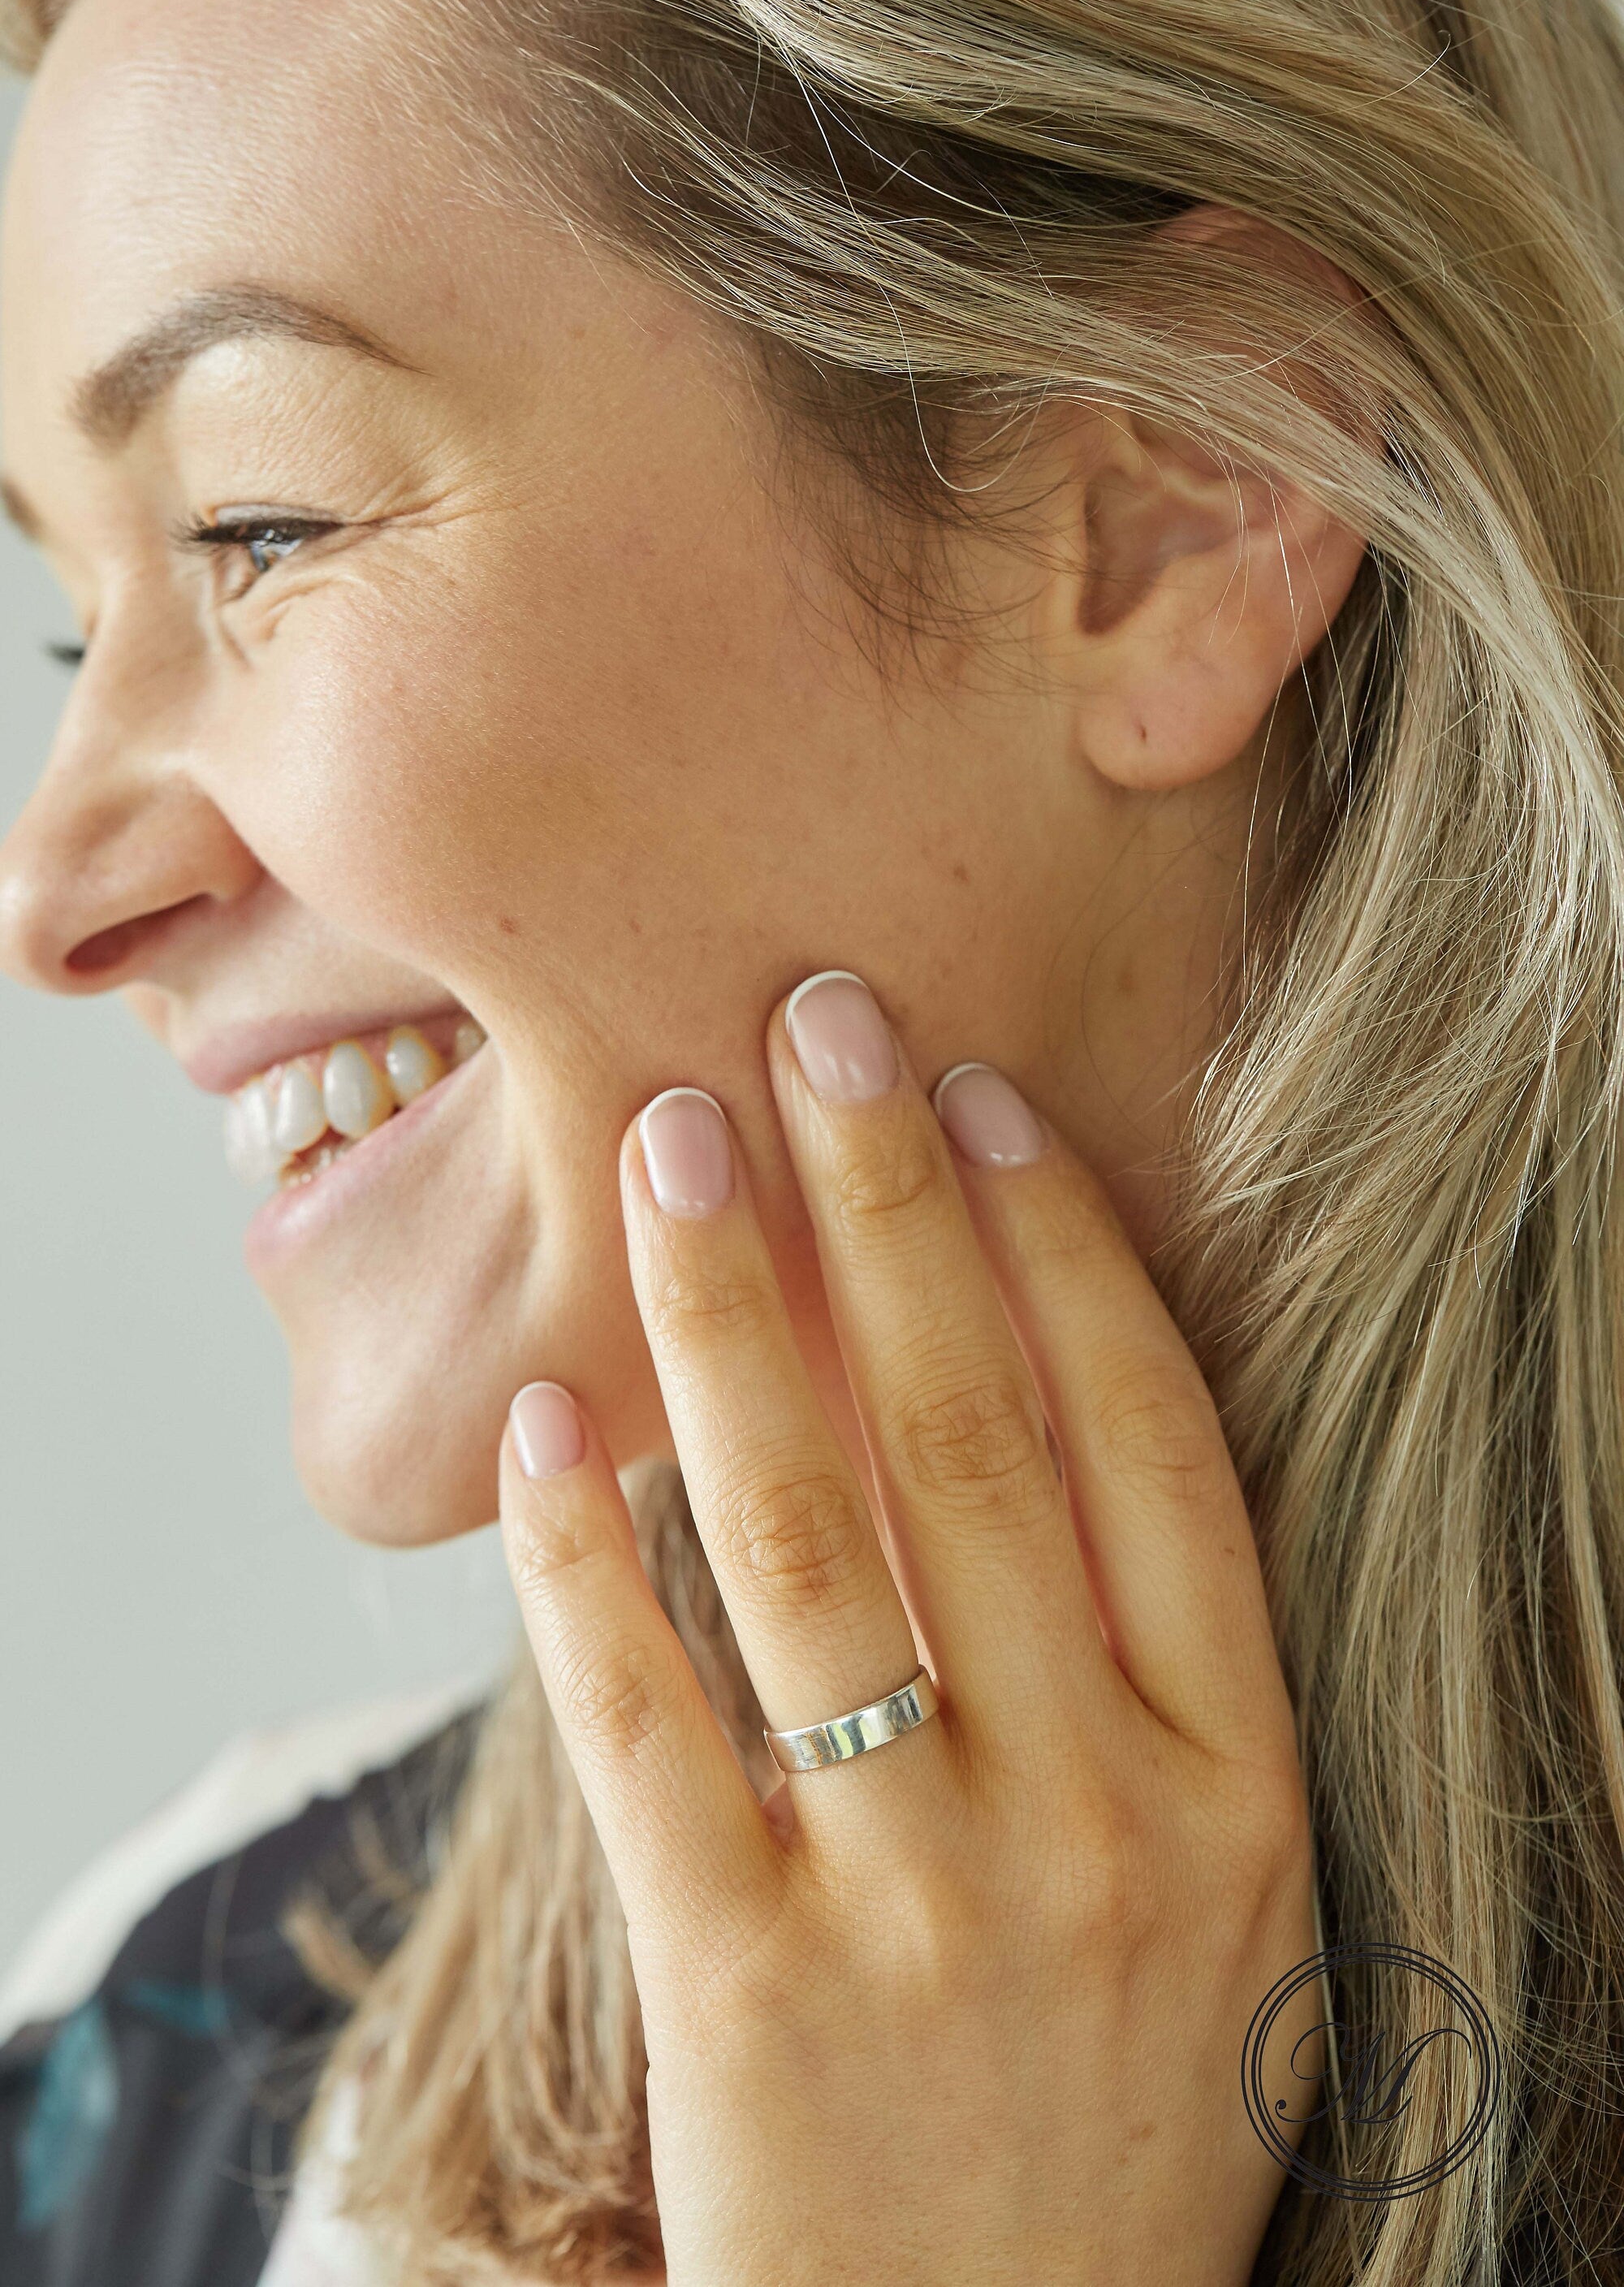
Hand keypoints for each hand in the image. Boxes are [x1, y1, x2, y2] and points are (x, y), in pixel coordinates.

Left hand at [499, 970, 1318, 2286]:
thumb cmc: (1109, 2113)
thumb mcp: (1220, 1901)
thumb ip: (1153, 1675)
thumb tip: (1022, 1396)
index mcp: (1239, 1783)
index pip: (1158, 1444)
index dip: (1063, 1247)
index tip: (980, 1103)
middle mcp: (1099, 1823)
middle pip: (979, 1440)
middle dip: (889, 1203)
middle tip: (816, 1021)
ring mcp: (922, 1908)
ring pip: (804, 1537)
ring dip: (727, 1317)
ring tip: (674, 1150)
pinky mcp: (746, 1992)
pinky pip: (642, 1724)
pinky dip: (581, 1559)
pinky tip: (545, 1426)